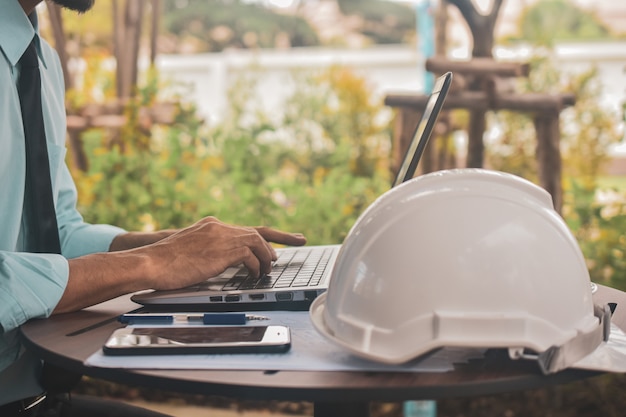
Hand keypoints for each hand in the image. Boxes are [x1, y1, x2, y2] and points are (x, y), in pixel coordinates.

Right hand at [145, 217, 305, 289]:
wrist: (150, 262)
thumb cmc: (165, 264)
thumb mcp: (190, 250)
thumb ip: (210, 250)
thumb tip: (227, 262)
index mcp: (212, 226)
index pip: (245, 228)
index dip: (264, 235)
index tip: (280, 238)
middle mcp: (219, 226)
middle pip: (258, 230)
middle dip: (281, 236)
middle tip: (300, 239)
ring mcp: (221, 236)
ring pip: (257, 242)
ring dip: (266, 257)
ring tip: (268, 269)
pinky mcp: (223, 250)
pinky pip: (250, 255)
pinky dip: (257, 266)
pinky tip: (256, 275)